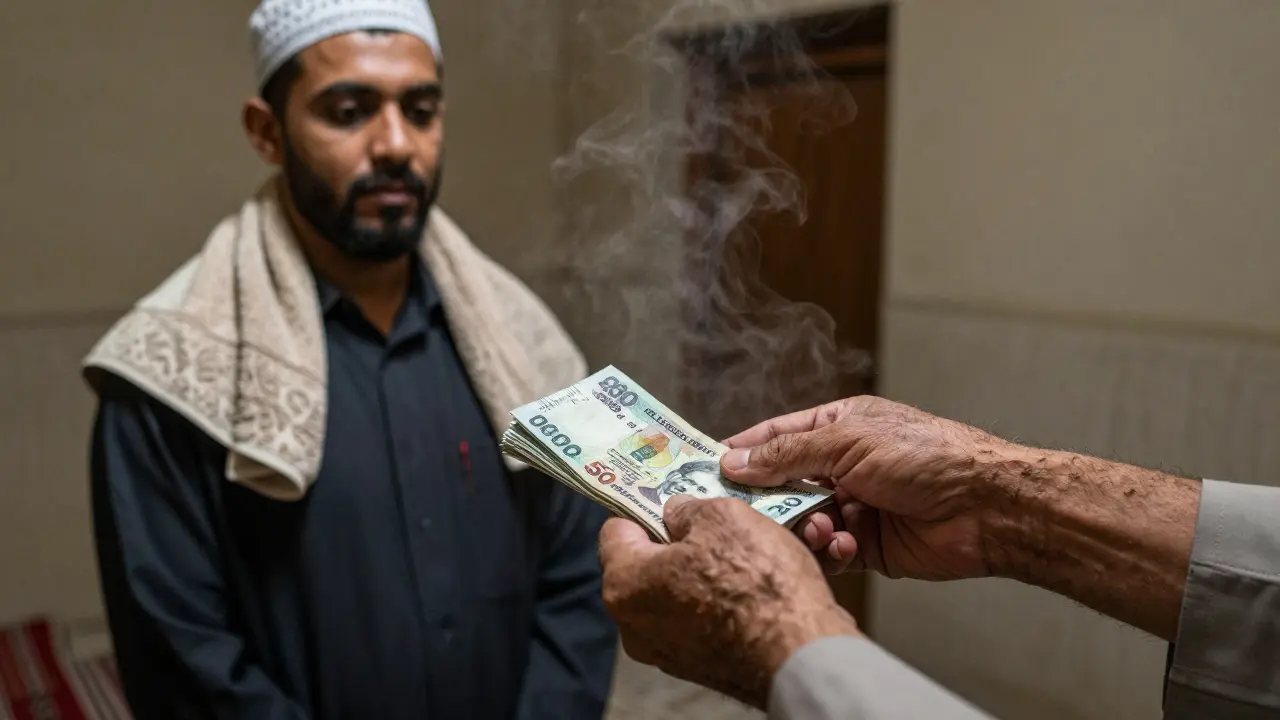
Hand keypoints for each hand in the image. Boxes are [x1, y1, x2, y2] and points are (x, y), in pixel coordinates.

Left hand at [598, 495, 858, 709]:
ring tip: (737, 555)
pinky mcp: (697, 668)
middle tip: (710, 524)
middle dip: (674, 542)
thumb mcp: (723, 517)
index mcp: (624, 583)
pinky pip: (696, 621)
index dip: (644, 507)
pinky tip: (748, 589)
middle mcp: (633, 625)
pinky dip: (715, 604)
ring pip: (673, 594)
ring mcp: (664, 652)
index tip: (669, 498)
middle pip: (644, 565)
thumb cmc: (756, 582)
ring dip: (698, 573)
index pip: (615, 530)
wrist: (800, 655)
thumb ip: (687, 509)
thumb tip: (677, 514)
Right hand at [721, 396, 1023, 581]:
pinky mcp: (866, 545)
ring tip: (818, 529)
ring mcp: (854, 505)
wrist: (986, 507)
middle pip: (782, 484)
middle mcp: (842, 465)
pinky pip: (828, 552)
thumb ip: (786, 454)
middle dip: (766, 501)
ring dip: (803, 528)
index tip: (703, 470)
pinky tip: (842, 547)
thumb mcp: (847, 443)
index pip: (774, 437)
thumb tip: (734, 462)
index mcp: (837, 428)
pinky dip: (828, 552)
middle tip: (743, 516)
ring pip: (802, 522)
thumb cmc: (926, 457)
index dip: (740, 453)